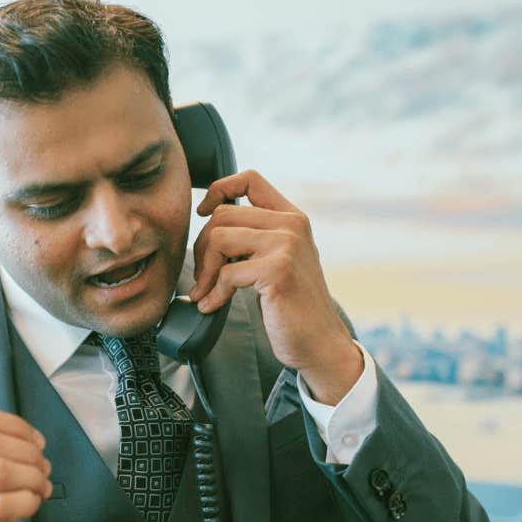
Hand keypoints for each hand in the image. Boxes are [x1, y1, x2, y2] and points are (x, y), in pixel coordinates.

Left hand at [188, 170, 362, 403]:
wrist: (319, 342)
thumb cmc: (293, 306)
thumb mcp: (280, 259)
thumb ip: (257, 236)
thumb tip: (211, 220)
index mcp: (292, 217)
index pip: (250, 179)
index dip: (219, 189)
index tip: (204, 213)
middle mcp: (292, 225)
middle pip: (224, 214)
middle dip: (203, 247)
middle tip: (203, 276)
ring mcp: (286, 245)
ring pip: (219, 237)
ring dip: (204, 270)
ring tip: (205, 291)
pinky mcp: (277, 270)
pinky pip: (226, 272)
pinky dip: (213, 293)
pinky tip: (212, 307)